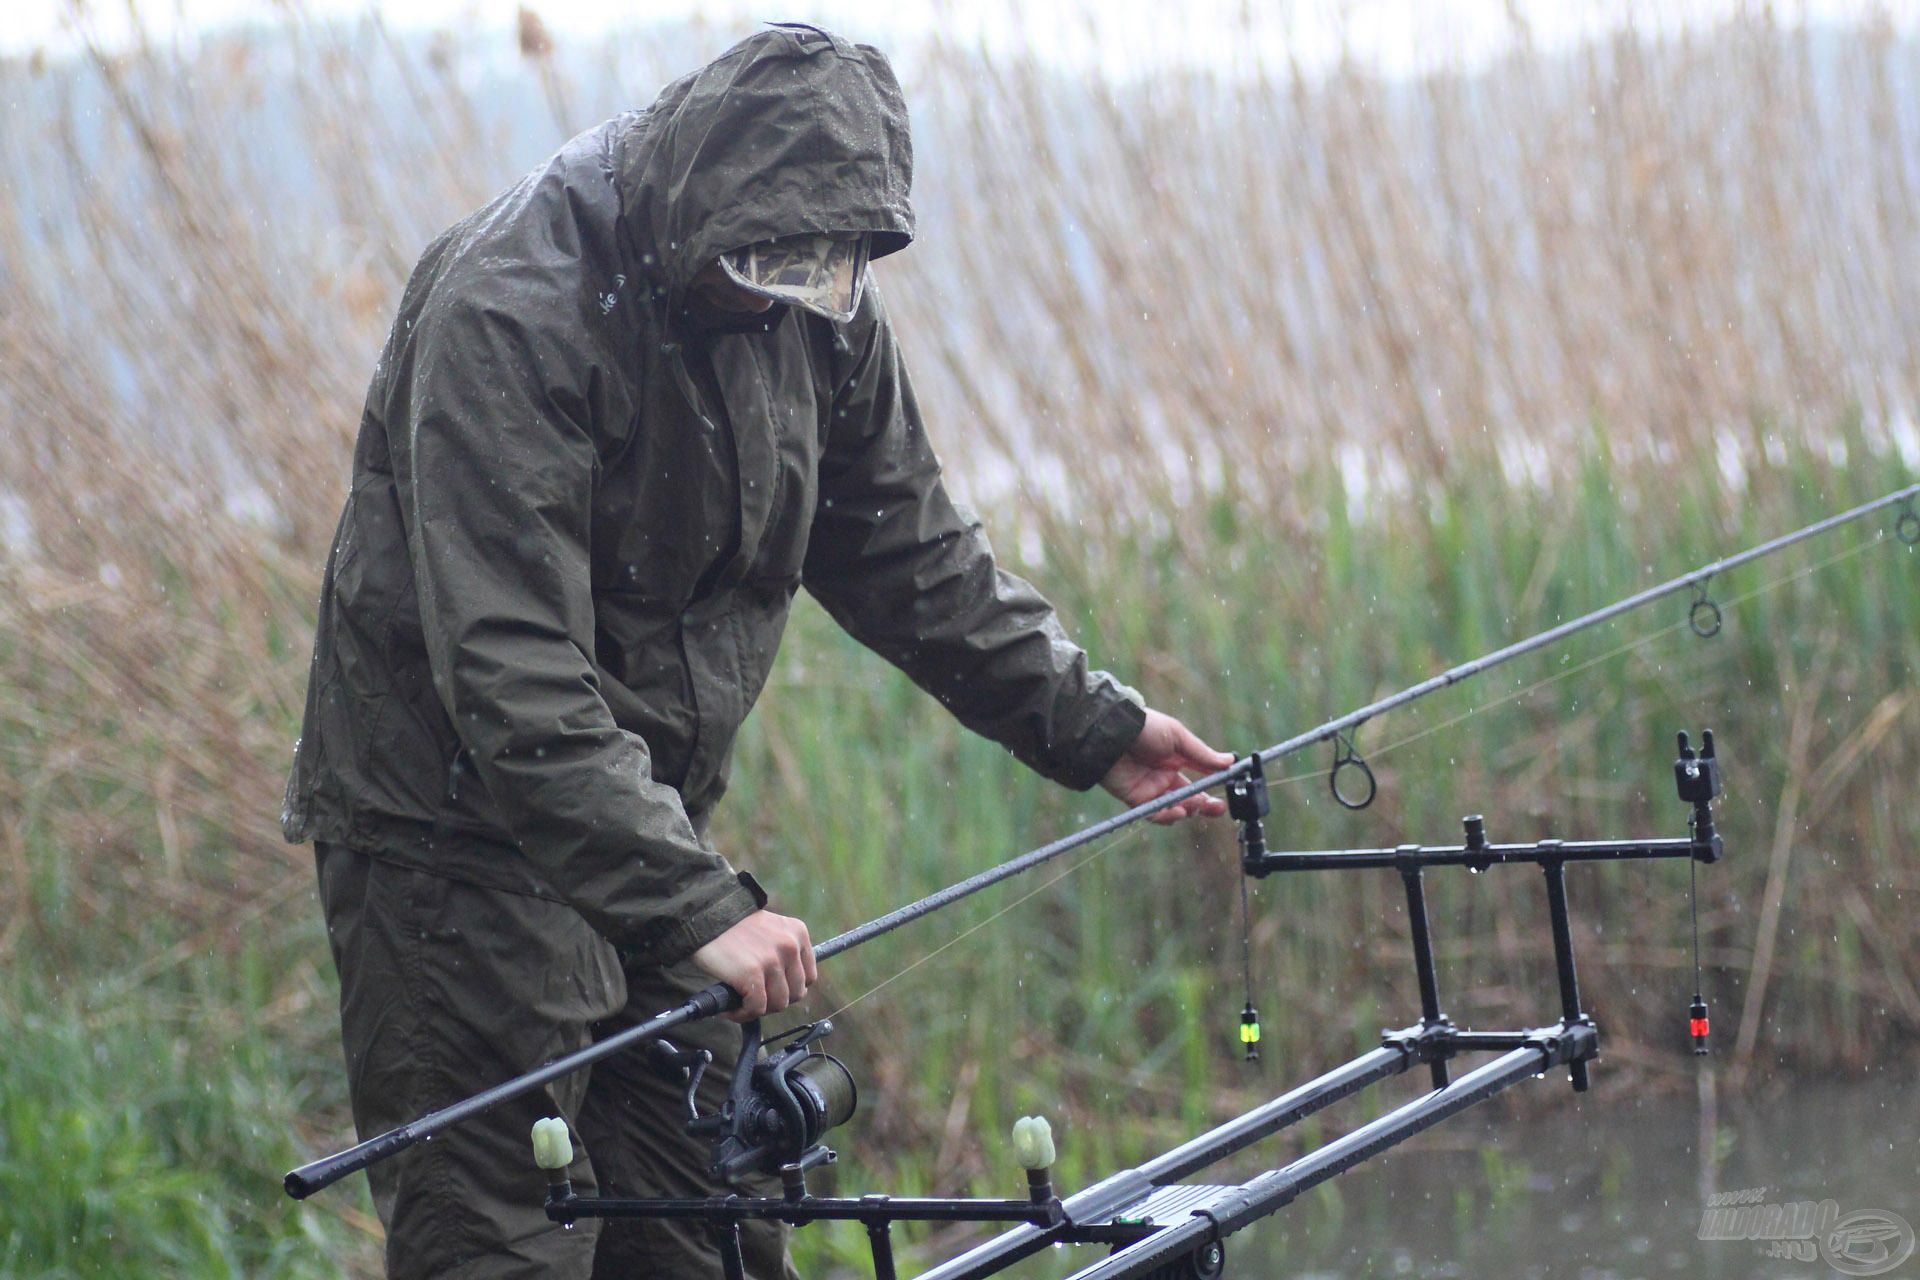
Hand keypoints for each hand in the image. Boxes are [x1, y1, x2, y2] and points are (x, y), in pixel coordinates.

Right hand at [691, 910, 817, 1020]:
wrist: (704, 915)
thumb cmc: (732, 927)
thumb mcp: (769, 929)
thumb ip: (782, 951)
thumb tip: (785, 986)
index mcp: (798, 933)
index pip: (808, 977)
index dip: (790, 989)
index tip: (772, 991)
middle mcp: (790, 945)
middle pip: (796, 994)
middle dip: (774, 1001)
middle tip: (755, 999)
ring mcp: (772, 960)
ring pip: (778, 1004)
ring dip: (759, 1009)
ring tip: (742, 1003)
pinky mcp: (752, 973)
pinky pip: (756, 1008)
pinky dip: (743, 1014)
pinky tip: (730, 1009)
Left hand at [1101, 709, 1234, 823]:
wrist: (1112, 734)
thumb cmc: (1145, 728)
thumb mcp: (1178, 737)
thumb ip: (1202, 754)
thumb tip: (1230, 761)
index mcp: (1177, 757)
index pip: (1202, 773)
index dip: (1216, 781)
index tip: (1231, 787)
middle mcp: (1166, 774)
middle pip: (1190, 796)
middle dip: (1206, 804)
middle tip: (1218, 808)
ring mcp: (1152, 788)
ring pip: (1176, 807)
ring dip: (1188, 809)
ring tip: (1193, 806)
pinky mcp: (1136, 799)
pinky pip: (1155, 813)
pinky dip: (1168, 816)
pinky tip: (1178, 812)